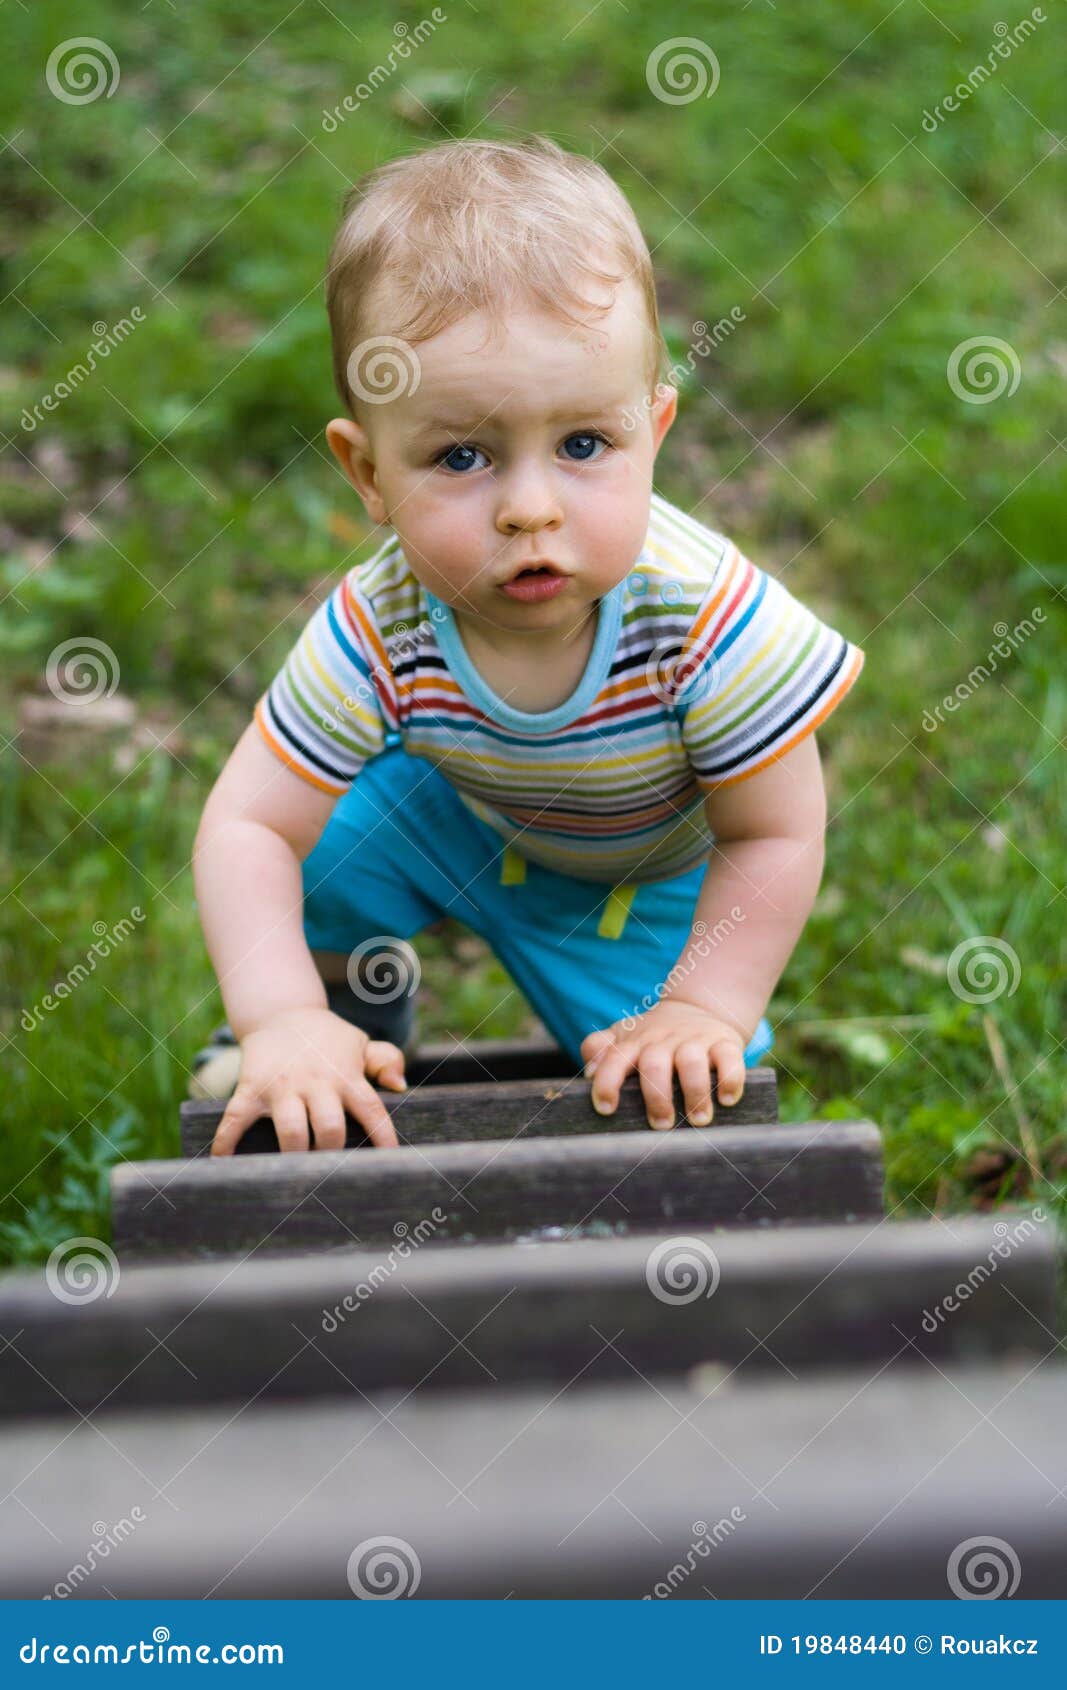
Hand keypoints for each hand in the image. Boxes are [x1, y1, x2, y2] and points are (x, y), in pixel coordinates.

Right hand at [211, 1006, 406, 1154]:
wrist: (282, 1014)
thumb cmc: (327, 1040)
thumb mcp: (360, 1044)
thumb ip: (386, 1061)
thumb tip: (399, 1085)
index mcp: (346, 1076)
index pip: (371, 1110)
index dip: (382, 1137)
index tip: (389, 1161)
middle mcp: (315, 1083)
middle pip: (329, 1127)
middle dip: (331, 1153)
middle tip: (330, 1172)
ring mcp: (281, 1087)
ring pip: (290, 1129)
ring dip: (293, 1155)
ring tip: (295, 1174)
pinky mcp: (251, 1088)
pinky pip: (236, 1118)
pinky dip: (226, 1141)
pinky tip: (222, 1162)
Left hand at [579, 999, 748, 1129]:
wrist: (699, 1007)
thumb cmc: (654, 1035)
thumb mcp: (624, 1035)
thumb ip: (599, 1048)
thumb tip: (588, 1072)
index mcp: (635, 1042)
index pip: (614, 1060)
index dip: (607, 1083)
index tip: (606, 1109)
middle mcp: (663, 1040)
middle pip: (654, 1064)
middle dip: (656, 1097)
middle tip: (661, 1124)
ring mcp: (695, 1040)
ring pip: (692, 1063)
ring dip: (695, 1093)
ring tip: (698, 1120)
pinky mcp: (724, 1043)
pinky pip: (730, 1059)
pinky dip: (730, 1080)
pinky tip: (727, 1100)